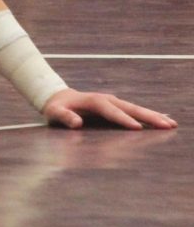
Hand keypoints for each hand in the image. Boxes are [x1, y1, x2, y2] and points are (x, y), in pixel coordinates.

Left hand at [42, 88, 177, 129]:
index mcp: (93, 101)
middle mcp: (107, 99)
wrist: (59, 98)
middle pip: (130, 108)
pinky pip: (135, 112)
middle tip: (166, 125)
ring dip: (153, 116)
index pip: (111, 111)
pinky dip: (149, 117)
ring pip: (136, 109)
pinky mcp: (117, 107)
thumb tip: (76, 123)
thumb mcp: (54, 112)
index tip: (137, 128)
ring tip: (171, 124)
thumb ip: (64, 117)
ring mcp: (114, 102)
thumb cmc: (56, 108)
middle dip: (148, 117)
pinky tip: (162, 122)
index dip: (123, 120)